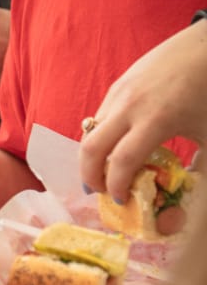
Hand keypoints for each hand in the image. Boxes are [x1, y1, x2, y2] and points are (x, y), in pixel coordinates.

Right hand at [80, 19, 206, 201]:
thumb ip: (198, 166)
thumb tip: (184, 193)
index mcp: (155, 120)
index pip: (122, 162)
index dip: (116, 186)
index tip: (120, 200)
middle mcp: (129, 106)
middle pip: (90, 148)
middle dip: (88, 175)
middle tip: (98, 190)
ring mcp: (119, 93)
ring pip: (90, 132)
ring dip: (92, 155)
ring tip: (105, 169)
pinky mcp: (118, 84)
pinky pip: (99, 116)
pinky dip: (100, 136)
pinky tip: (116, 142)